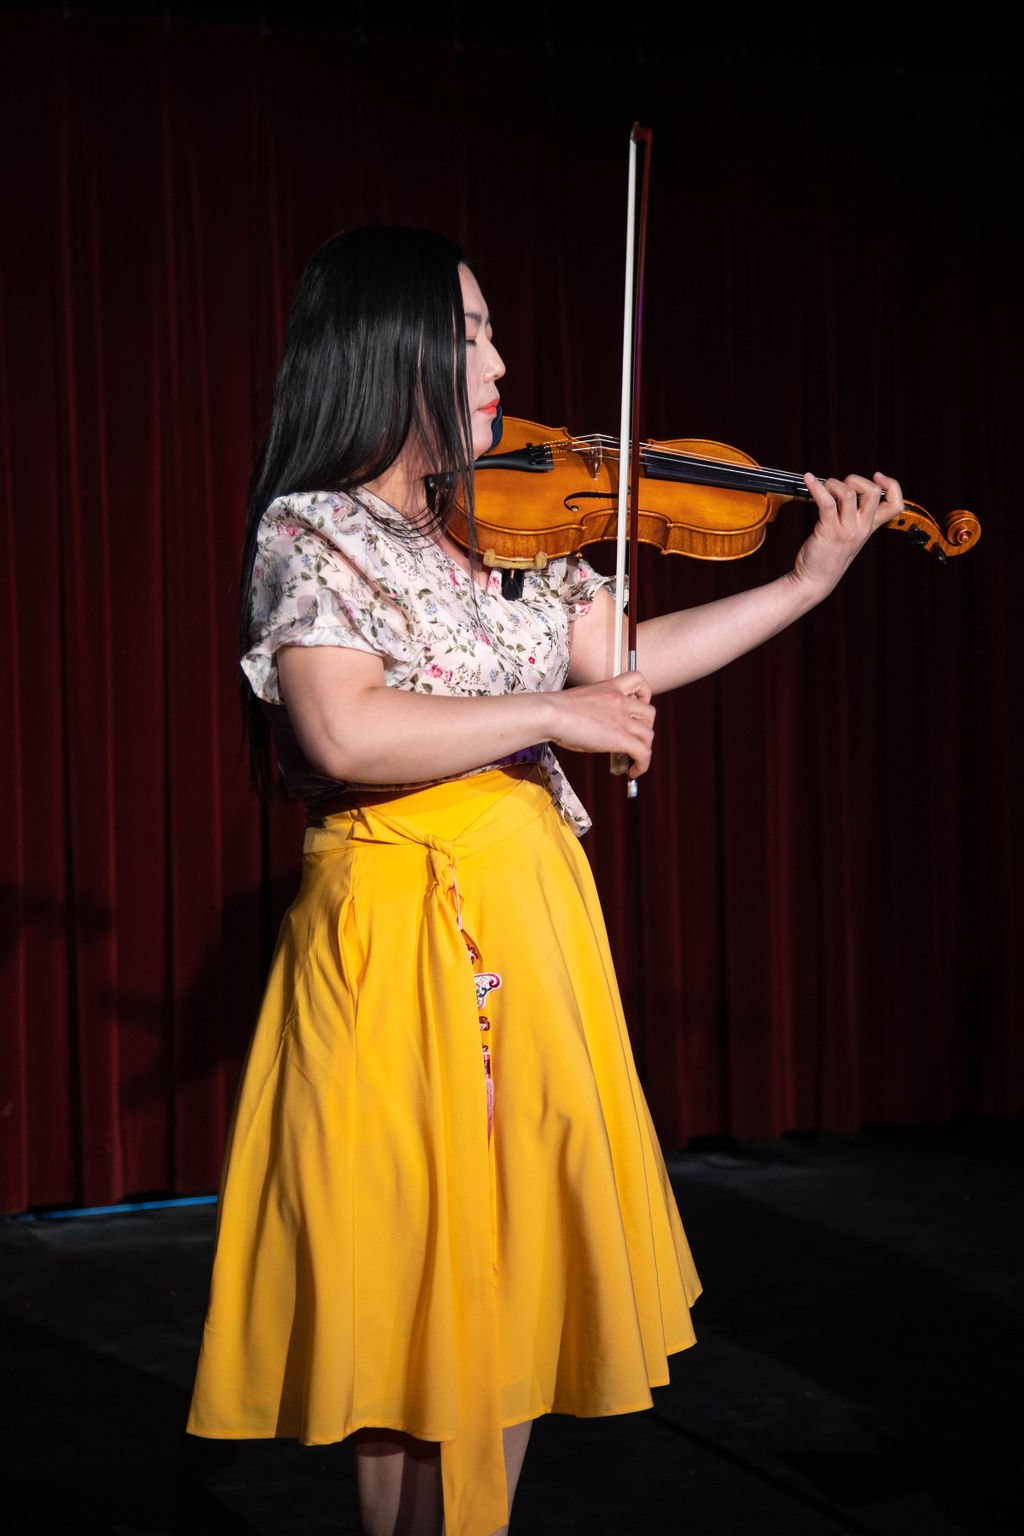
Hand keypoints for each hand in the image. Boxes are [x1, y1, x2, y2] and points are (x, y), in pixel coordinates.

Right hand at [547, 671, 655, 779]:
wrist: (550, 714)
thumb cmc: (554, 710)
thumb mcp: (580, 702)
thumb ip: (595, 711)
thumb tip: (597, 732)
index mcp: (609, 687)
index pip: (638, 680)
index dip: (644, 694)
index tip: (637, 706)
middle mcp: (620, 701)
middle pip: (650, 713)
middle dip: (645, 727)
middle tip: (632, 738)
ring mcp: (622, 719)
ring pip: (649, 735)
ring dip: (643, 748)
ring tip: (632, 759)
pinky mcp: (621, 737)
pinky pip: (644, 753)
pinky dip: (642, 765)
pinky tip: (632, 772)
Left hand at [793, 471, 904, 598]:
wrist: (814, 581)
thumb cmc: (827, 555)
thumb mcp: (848, 535)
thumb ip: (852, 515)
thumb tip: (844, 488)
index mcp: (869, 527)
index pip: (896, 505)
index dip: (892, 485)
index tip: (878, 477)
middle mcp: (862, 528)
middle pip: (874, 492)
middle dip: (856, 479)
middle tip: (840, 486)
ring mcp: (846, 530)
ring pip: (849, 493)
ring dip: (833, 483)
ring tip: (821, 487)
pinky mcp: (829, 532)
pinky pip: (826, 502)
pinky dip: (816, 487)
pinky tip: (808, 482)